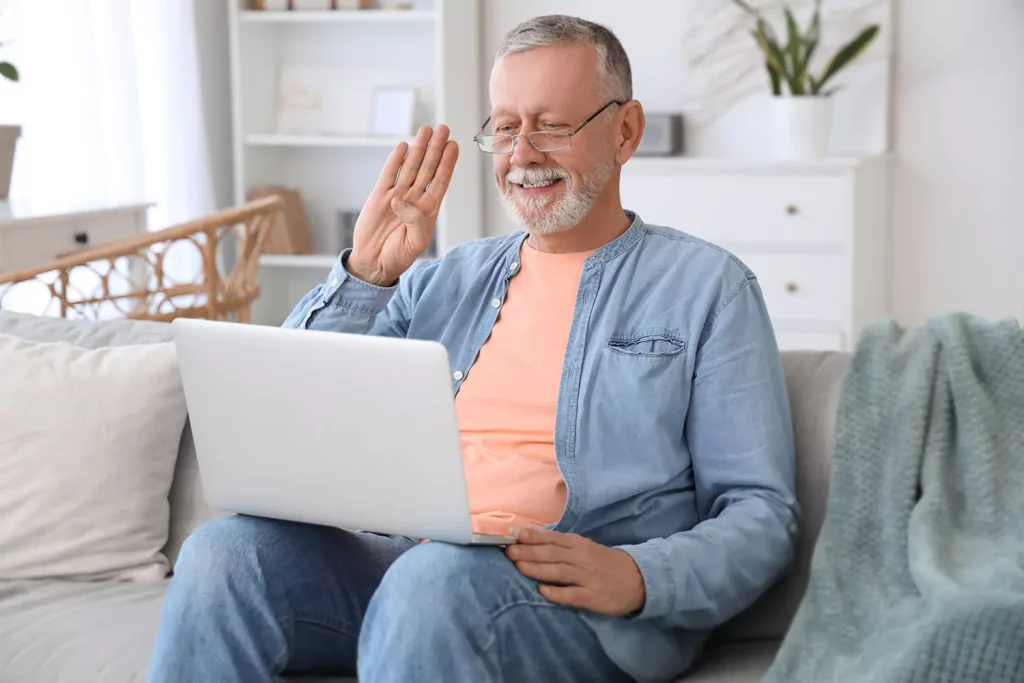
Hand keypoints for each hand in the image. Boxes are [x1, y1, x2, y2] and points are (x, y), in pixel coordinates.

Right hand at [347, 125, 458, 285]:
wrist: (373, 263)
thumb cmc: (398, 256)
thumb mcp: (415, 243)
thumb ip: (415, 221)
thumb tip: (402, 200)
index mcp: (427, 210)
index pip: (440, 181)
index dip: (447, 163)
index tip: (454, 146)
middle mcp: (414, 199)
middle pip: (427, 168)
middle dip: (436, 149)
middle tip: (443, 129)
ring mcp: (397, 195)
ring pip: (410, 167)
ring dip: (418, 149)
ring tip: (426, 130)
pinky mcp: (379, 196)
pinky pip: (389, 174)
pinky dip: (395, 160)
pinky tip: (403, 146)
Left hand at [505, 528, 645, 615]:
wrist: (637, 579)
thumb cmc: (604, 563)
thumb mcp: (585, 548)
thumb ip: (562, 547)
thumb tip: (532, 542)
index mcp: (578, 544)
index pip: (552, 539)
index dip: (532, 537)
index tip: (513, 535)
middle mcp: (582, 558)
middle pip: (551, 554)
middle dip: (528, 552)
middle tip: (508, 552)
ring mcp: (587, 577)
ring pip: (559, 571)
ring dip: (537, 568)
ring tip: (519, 567)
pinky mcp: (593, 596)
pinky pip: (572, 594)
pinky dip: (557, 593)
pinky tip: (542, 591)